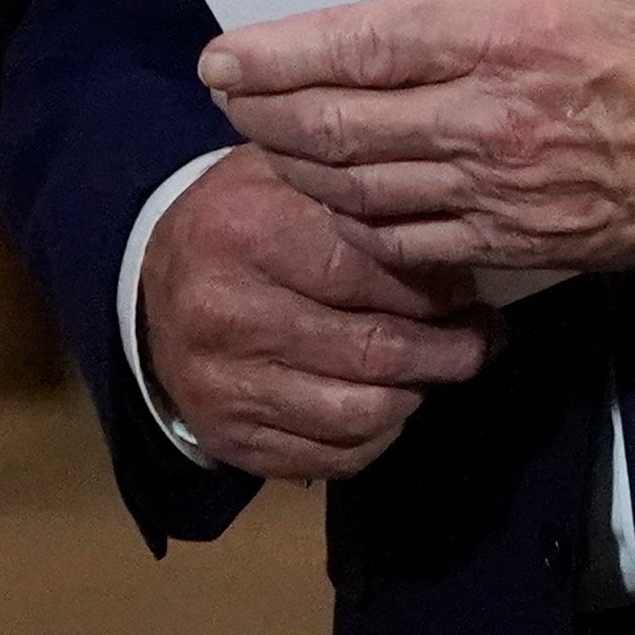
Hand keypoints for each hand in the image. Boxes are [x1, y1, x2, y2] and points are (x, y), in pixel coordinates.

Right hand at [136, 142, 497, 481]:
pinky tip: (391, 402)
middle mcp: (228, 313)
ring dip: (418, 394)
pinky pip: (335, 457)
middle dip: (449, 351)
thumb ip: (358, 194)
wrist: (150, 292)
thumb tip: (451, 227)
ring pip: (362, 414)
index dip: (434, 287)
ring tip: (440, 367)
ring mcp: (225, 387)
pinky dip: (379, 436)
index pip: (367, 269)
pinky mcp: (231, 442)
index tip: (471, 289)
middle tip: (483, 338)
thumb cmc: (243, 220)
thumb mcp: (286, 177)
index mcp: (245, 231)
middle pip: (373, 351)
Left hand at [202, 0, 634, 279]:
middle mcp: (497, 120)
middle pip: (345, 126)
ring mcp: (506, 192)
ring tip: (265, 139)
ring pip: (367, 193)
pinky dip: (361, 227)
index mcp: (519, 31)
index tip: (225, 49)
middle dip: (267, 111)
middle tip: (223, 93)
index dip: (284, 51)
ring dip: (302, 168)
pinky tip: (341, 201)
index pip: (370, 43)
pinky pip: (416, 246)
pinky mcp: (526, 242)